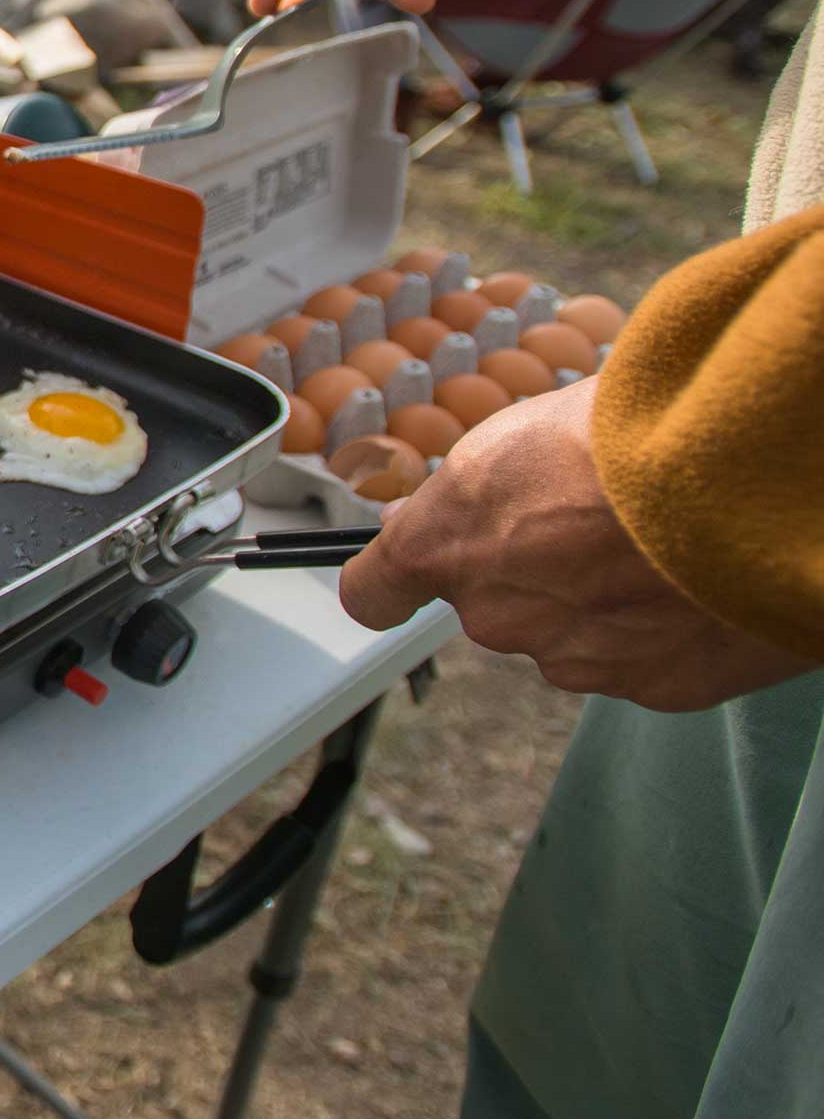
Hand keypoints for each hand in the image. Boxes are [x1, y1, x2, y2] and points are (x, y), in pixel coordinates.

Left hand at [338, 378, 809, 711]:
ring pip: (566, 633)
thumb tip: (438, 512)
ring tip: (655, 539)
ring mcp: (571, 657)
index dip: (388, 584)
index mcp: (444, 544)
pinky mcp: (648, 686)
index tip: (396, 580)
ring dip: (598, 599)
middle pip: (491, 602)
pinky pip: (635, 657)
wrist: (745, 478)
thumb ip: (471, 493)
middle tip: (588, 519)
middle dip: (529, 571)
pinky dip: (659, 628)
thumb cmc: (630, 431)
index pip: (373, 592)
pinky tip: (691, 577)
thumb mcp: (519, 435)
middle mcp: (493, 614)